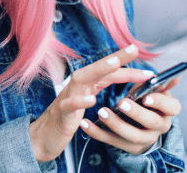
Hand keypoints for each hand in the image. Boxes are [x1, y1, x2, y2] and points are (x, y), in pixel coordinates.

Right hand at [29, 45, 152, 161]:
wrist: (43, 136)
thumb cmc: (66, 117)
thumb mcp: (84, 99)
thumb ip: (98, 86)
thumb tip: (121, 77)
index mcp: (85, 83)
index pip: (107, 71)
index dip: (125, 66)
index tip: (143, 62)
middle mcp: (76, 85)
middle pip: (97, 67)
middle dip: (115, 58)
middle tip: (134, 49)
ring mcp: (67, 97)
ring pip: (82, 79)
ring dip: (98, 70)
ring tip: (115, 64)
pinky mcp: (61, 113)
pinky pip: (70, 105)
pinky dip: (80, 101)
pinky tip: (91, 100)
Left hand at [81, 78, 181, 154]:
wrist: (142, 124)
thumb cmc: (146, 100)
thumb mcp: (154, 90)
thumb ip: (158, 83)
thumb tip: (174, 76)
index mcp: (168, 110)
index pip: (173, 108)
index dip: (160, 102)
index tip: (146, 96)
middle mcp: (160, 127)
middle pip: (151, 122)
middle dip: (136, 113)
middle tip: (120, 102)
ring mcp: (145, 139)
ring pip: (132, 136)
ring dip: (116, 124)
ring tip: (101, 111)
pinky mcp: (128, 147)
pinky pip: (112, 141)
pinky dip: (98, 133)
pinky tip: (85, 123)